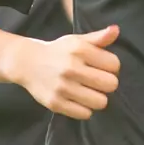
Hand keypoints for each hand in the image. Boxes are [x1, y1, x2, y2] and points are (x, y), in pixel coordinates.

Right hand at [6, 26, 120, 119]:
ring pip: (100, 102)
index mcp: (80, 50)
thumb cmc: (58, 51)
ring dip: (97, 98)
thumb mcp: (77, 41)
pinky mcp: (56, 103)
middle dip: (107, 84)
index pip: (114, 64)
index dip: (112, 67)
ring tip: (89, 92)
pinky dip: (84, 109)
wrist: (27, 63)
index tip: (102, 68)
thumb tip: (116, 30)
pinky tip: (78, 100)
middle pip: (111, 84)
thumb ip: (98, 38)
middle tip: (97, 82)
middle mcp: (71, 68)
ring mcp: (63, 87)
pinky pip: (85, 114)